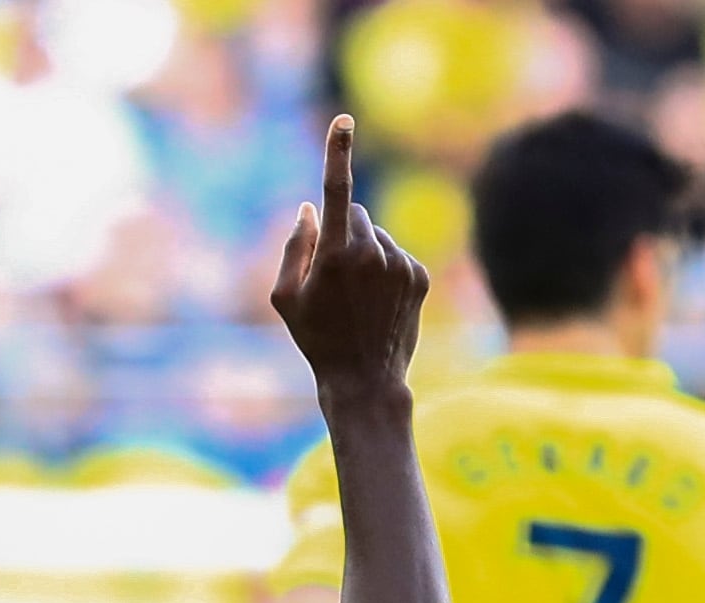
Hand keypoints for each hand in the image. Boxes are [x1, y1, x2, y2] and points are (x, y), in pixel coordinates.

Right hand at [270, 116, 428, 406]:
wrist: (365, 380)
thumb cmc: (316, 339)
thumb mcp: (284, 298)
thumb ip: (293, 247)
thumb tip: (308, 209)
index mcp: (335, 255)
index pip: (335, 191)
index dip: (337, 152)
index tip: (344, 120)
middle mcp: (372, 252)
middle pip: (356, 215)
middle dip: (342, 233)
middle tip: (331, 278)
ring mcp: (400, 263)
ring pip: (377, 236)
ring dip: (364, 254)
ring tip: (356, 299)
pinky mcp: (420, 276)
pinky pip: (397, 255)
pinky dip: (385, 270)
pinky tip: (377, 304)